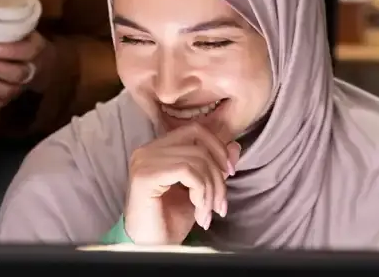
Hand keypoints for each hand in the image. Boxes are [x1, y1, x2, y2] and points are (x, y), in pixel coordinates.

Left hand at [0, 31, 53, 111]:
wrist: (40, 62)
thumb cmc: (23, 38)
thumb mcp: (23, 26)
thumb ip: (7, 18)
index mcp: (36, 49)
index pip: (28, 51)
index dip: (12, 51)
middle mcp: (29, 71)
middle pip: (16, 74)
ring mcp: (18, 88)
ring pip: (5, 91)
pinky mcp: (7, 98)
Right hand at [123, 123, 240, 245]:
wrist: (150, 248)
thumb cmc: (169, 222)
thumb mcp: (199, 191)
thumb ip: (213, 167)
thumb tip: (235, 146)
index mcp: (157, 149)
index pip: (194, 130)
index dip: (218, 147)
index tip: (230, 172)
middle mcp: (147, 150)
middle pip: (199, 145)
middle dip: (218, 177)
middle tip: (220, 205)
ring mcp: (144, 161)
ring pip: (196, 160)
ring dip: (211, 191)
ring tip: (208, 214)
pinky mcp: (145, 175)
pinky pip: (187, 172)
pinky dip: (201, 193)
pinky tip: (199, 213)